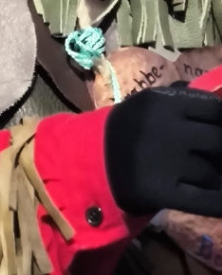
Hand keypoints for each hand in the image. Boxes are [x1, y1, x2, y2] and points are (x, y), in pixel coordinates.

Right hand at [105, 87, 221, 217]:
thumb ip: (183, 100)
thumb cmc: (129, 129)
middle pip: (217, 140)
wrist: (92, 160)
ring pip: (212, 172)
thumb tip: (221, 102)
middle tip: (215, 155)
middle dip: (219, 150)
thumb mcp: (150, 103)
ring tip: (207, 176)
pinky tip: (219, 198)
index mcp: (162, 101)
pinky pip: (205, 200)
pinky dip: (219, 201)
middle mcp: (165, 128)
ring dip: (215, 177)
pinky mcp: (160, 192)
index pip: (213, 108)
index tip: (219, 128)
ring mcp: (163, 161)